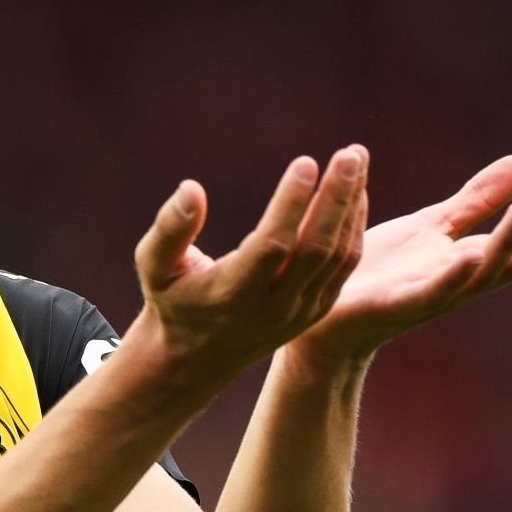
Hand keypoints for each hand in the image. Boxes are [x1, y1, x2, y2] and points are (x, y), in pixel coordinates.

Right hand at [133, 145, 368, 390]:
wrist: (197, 356)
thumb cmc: (172, 298)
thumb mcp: (154, 266)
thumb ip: (169, 228)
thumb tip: (191, 188)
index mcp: (233, 294)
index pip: (271, 246)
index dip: (289, 206)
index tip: (305, 163)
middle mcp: (273, 307)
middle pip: (315, 250)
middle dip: (335, 199)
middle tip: (348, 155)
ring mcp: (300, 311)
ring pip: (338, 256)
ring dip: (351, 207)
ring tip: (356, 160)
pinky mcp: (315, 309)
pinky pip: (344, 266)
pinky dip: (353, 227)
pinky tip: (354, 192)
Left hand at [289, 154, 511, 366]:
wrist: (329, 312)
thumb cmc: (381, 271)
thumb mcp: (433, 226)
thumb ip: (476, 201)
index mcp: (472, 259)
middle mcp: (462, 279)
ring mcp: (436, 294)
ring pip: (486, 273)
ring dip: (510, 241)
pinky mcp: (402, 304)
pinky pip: (437, 292)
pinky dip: (458, 275)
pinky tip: (473, 255)